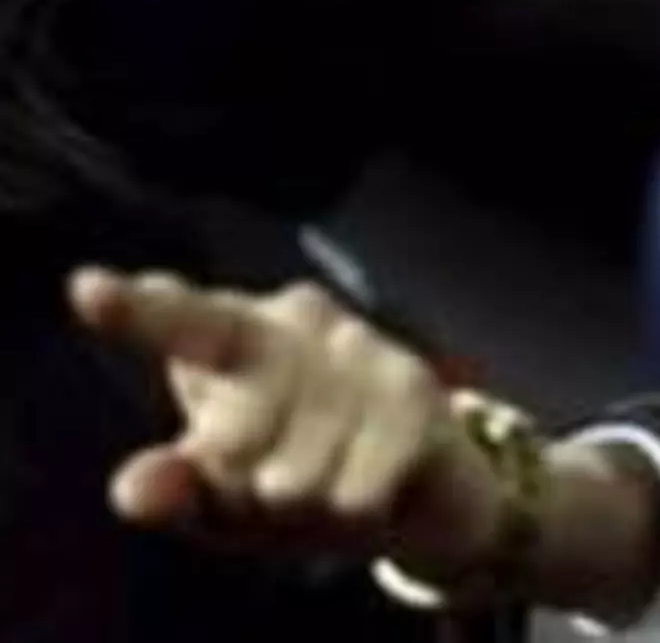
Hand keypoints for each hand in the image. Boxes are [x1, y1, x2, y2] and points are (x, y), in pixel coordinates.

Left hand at [68, 267, 505, 571]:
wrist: (427, 489)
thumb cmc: (305, 476)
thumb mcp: (228, 498)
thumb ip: (178, 491)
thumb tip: (132, 489)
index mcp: (236, 334)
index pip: (181, 322)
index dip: (136, 310)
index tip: (89, 291)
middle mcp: (299, 320)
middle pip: (233, 442)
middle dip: (249, 491)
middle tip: (281, 485)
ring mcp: (362, 347)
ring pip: (292, 478)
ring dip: (309, 505)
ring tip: (335, 482)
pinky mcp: (415, 388)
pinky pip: (352, 491)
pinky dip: (354, 511)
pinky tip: (371, 487)